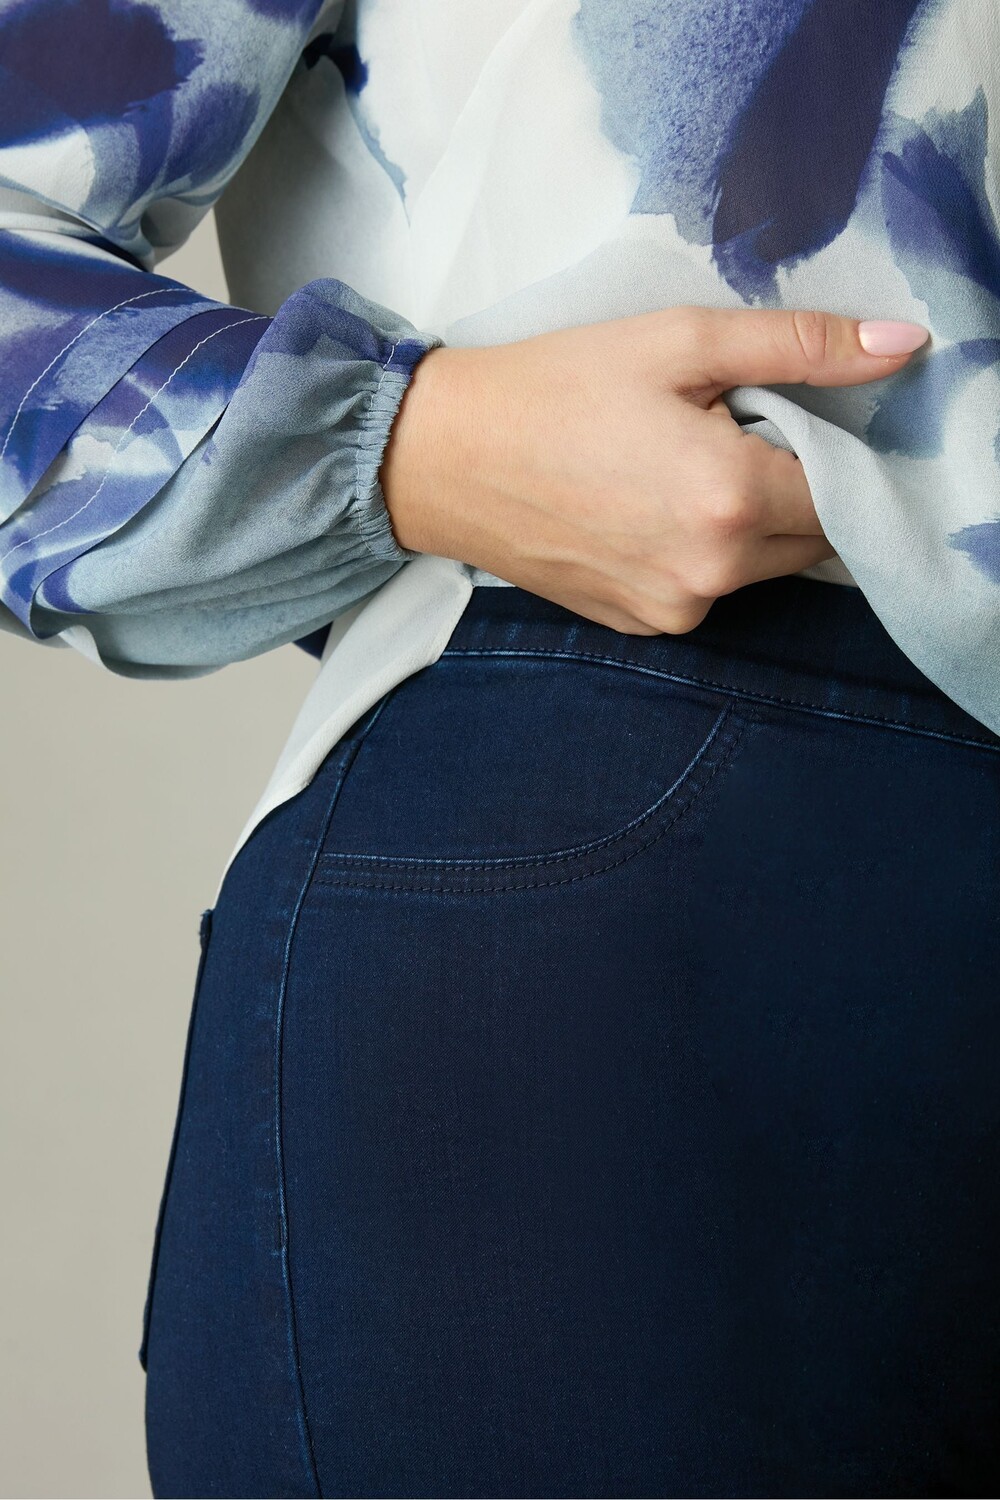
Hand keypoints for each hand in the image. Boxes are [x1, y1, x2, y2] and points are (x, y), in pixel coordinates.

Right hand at [379, 306, 927, 633]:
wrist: (442, 458)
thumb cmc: (553, 389)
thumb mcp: (679, 342)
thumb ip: (802, 344)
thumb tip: (902, 345)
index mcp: (729, 500)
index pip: (843, 489)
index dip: (825, 445)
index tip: (778, 411)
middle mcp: (711, 575)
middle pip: (810, 535)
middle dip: (788, 484)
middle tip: (720, 430)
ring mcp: (674, 610)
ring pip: (762, 567)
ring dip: (746, 521)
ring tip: (673, 466)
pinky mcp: (642, 625)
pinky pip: (709, 591)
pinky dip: (701, 552)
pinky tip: (644, 507)